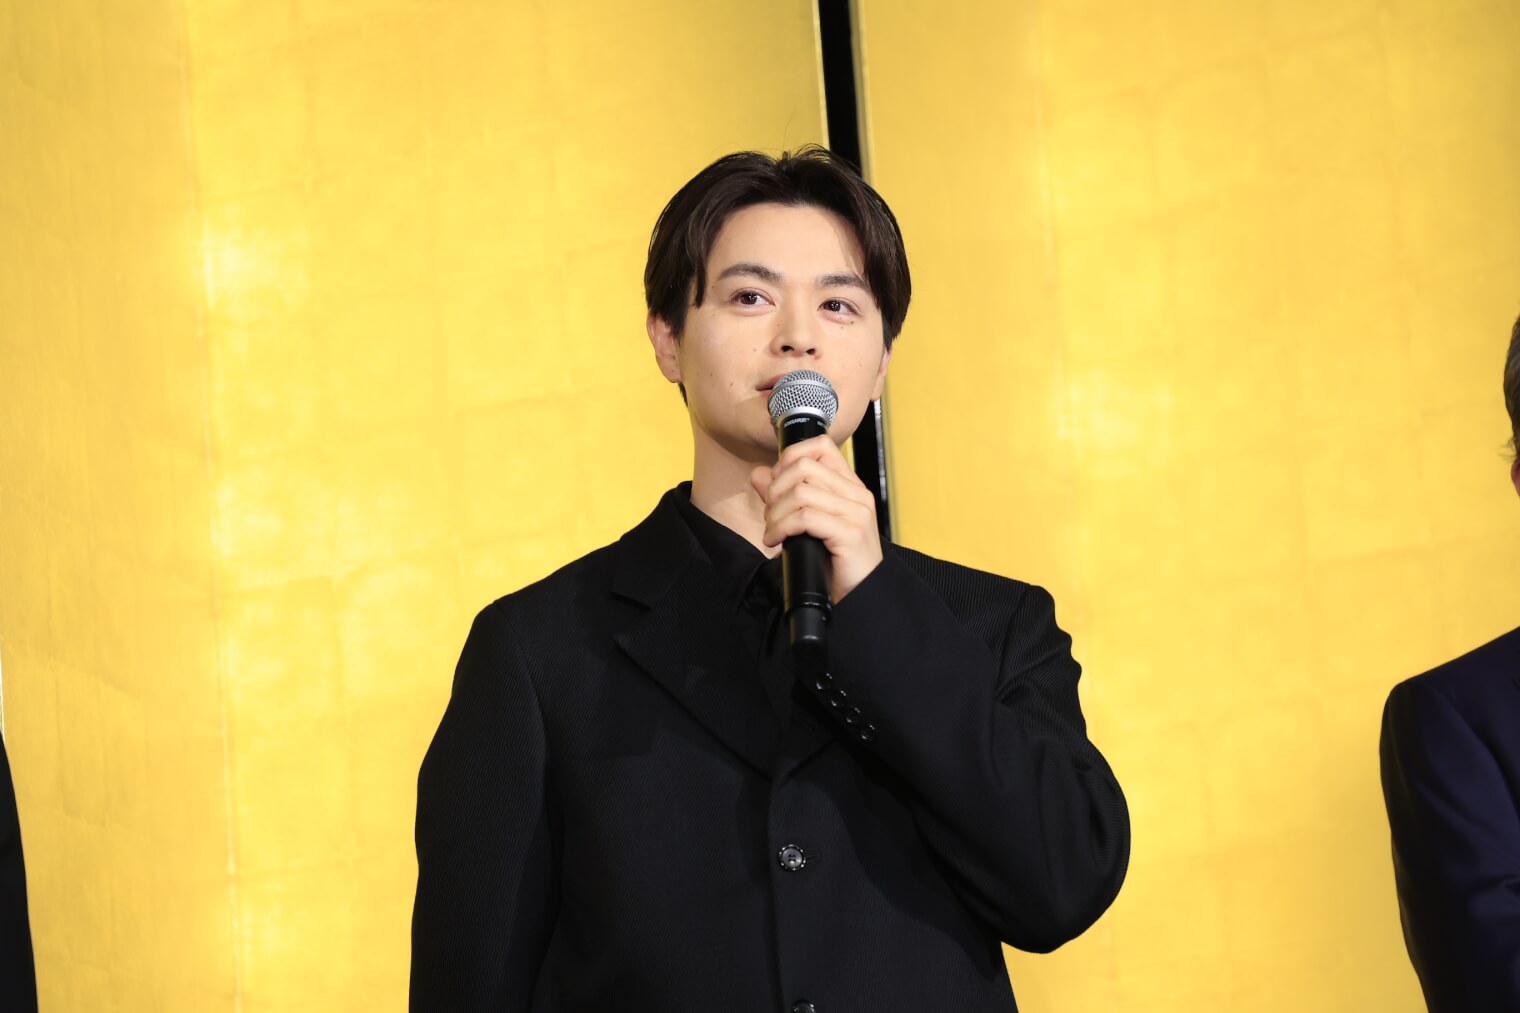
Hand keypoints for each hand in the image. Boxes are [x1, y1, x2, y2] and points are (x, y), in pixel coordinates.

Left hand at [750, 435, 882, 600]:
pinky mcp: (850, 533)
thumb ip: (784, 495)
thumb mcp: (809, 523)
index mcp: (850, 487)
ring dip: (775, 513)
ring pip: (800, 492)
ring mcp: (856, 513)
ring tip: (772, 531)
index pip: (821, 447)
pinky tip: (776, 541)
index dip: (790, 458)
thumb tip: (759, 473)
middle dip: (776, 490)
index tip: (776, 484)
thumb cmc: (835, 561)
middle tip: (770, 515)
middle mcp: (857, 495)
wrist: (861, 595)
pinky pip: (804, 518)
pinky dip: (781, 528)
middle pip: (804, 467)